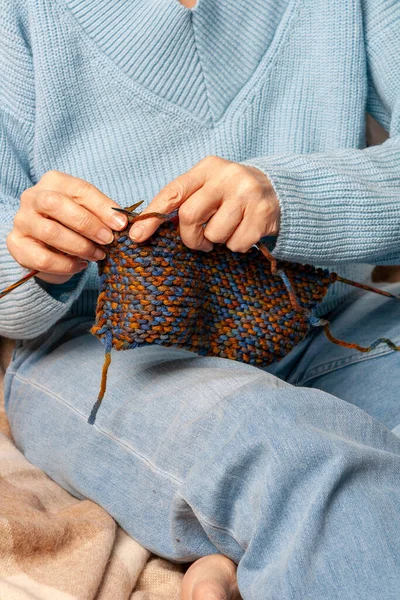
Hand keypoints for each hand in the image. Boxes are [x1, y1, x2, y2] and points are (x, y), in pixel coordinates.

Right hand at [6, 170, 127, 284]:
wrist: (46, 244)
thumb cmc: (72, 223)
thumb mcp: (87, 212)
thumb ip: (102, 214)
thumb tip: (122, 223)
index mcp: (53, 181)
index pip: (78, 189)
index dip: (102, 207)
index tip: (121, 224)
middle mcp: (32, 197)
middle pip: (57, 205)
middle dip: (88, 224)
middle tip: (108, 240)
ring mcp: (21, 221)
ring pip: (50, 232)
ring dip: (80, 246)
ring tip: (97, 255)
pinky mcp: (16, 245)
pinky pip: (43, 258)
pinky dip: (66, 265)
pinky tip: (80, 265)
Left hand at [129, 156, 279, 252]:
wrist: (279, 191)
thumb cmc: (232, 195)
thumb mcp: (209, 188)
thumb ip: (184, 201)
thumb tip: (143, 228)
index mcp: (208, 167)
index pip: (173, 192)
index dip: (152, 216)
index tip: (137, 236)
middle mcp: (228, 176)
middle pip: (190, 217)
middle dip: (191, 238)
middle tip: (199, 242)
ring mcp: (247, 194)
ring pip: (214, 235)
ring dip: (218, 241)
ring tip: (229, 229)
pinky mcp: (263, 214)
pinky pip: (236, 244)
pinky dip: (237, 246)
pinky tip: (245, 231)